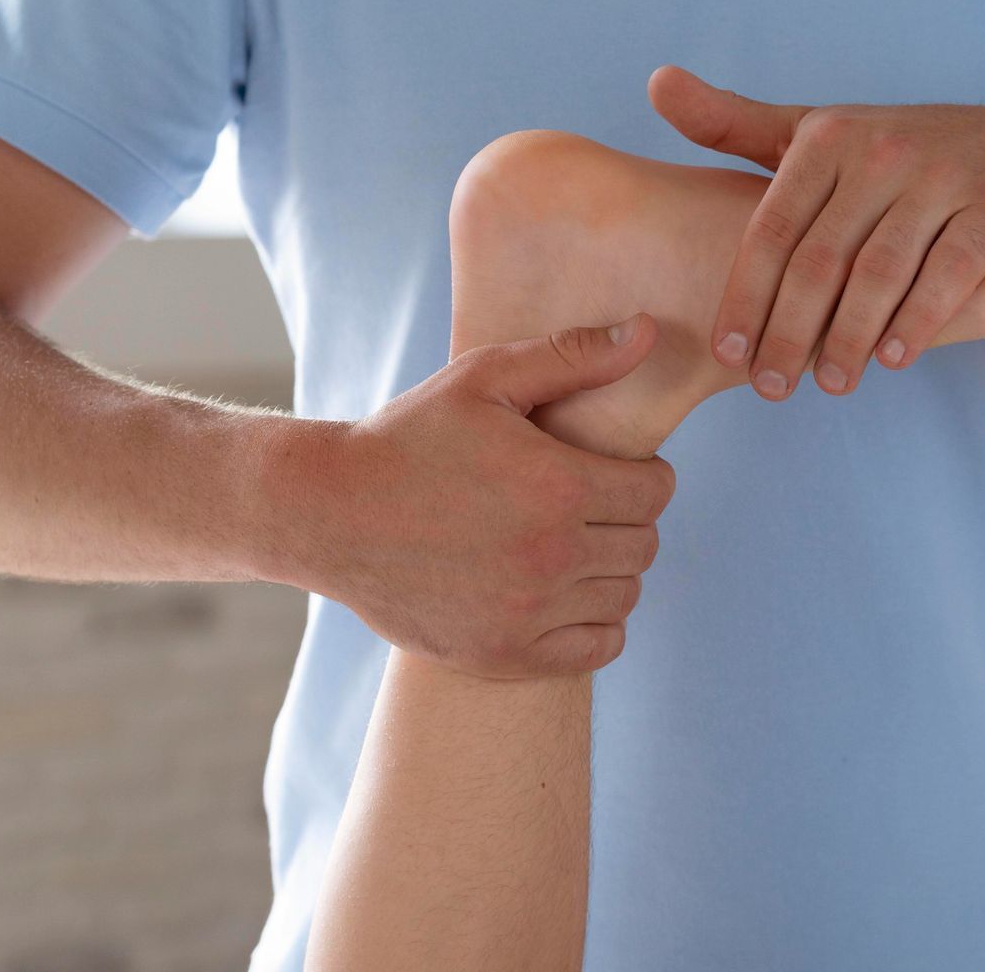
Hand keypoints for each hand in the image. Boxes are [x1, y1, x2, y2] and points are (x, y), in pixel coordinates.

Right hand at [281, 318, 676, 677]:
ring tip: (571, 545)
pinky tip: (565, 595)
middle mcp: (550, 554)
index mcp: (557, 486)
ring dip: (611, 570)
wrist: (329, 514)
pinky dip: (597, 624)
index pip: (655, 491)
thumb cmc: (409, 438)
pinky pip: (598, 646)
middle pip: (644, 545)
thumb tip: (648, 331)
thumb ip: (572, 355)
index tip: (614, 470)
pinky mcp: (504, 653)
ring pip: (624, 596)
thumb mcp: (484, 380)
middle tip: (588, 505)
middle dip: (626, 519)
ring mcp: (527, 611)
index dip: (643, 475)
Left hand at [648, 66, 984, 398]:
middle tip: (769, 388)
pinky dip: (919, 320)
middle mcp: (882, 149)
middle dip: (790, 331)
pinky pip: (950, 272)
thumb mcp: (814, 136)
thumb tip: (654, 82)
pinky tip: (892, 360)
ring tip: (829, 385)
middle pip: (821, 258)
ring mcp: (943, 175)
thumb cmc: (894, 158)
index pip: (772, 229)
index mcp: (827, 137)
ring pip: (881, 272)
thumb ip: (733, 123)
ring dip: (850, 337)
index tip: (726, 353)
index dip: (745, 296)